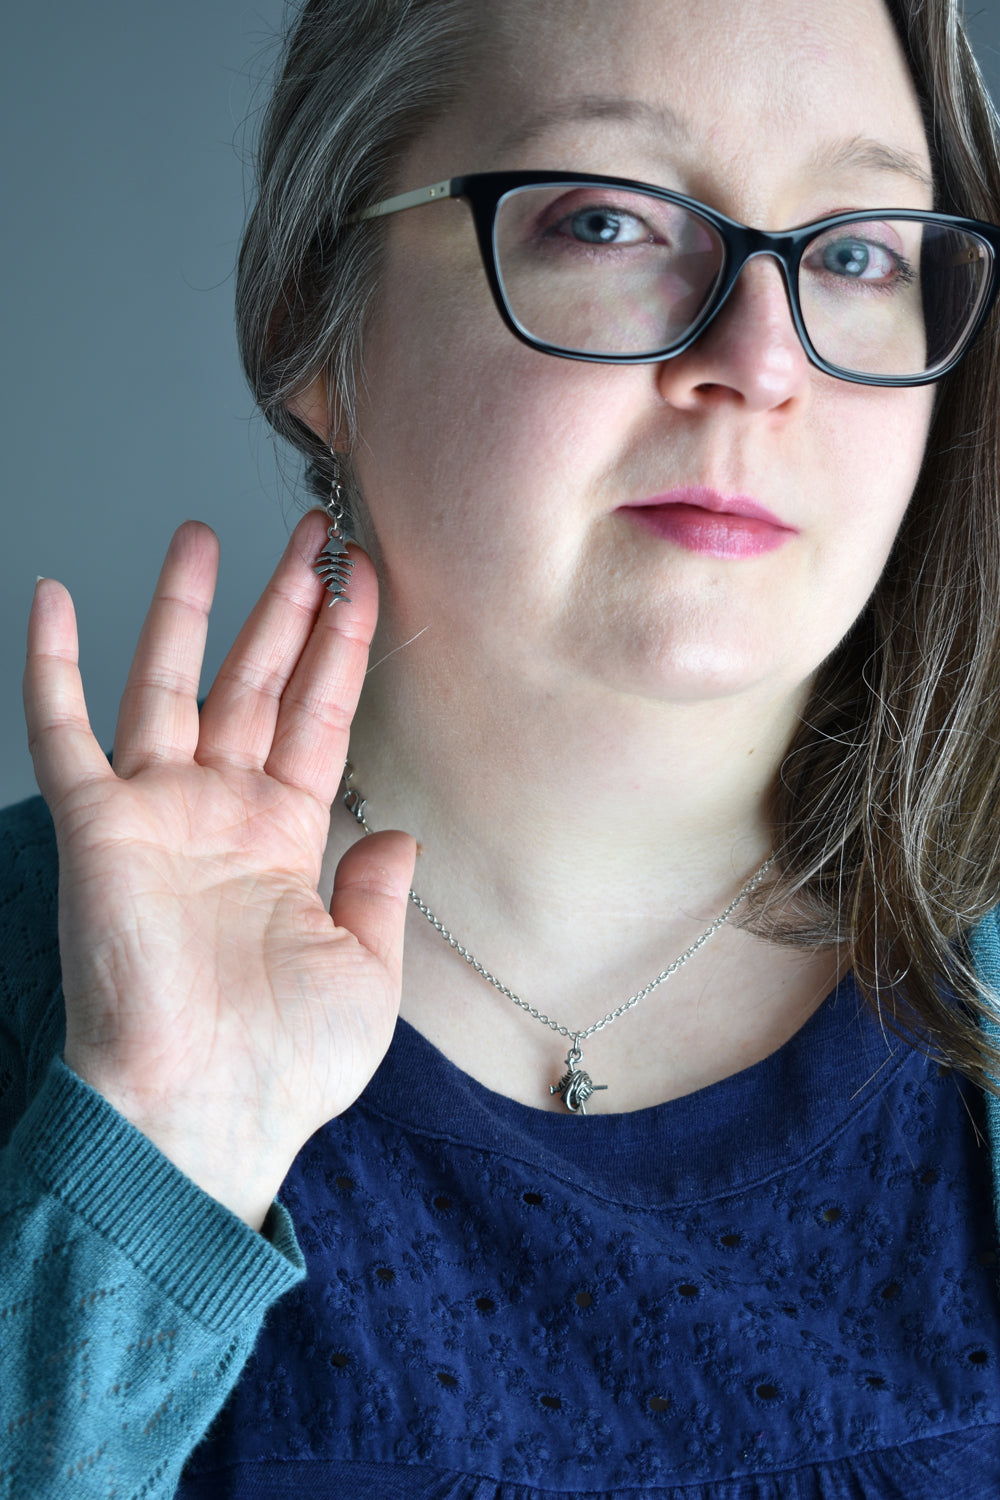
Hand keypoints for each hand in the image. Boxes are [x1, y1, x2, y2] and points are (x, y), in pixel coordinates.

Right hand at [23, 512, 414, 1227]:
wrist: (206, 1115)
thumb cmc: (284, 1064)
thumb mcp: (368, 976)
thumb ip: (378, 894)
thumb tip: (398, 835)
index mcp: (287, 841)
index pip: (321, 718)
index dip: (341, 649)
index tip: (363, 583)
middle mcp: (221, 814)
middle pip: (257, 682)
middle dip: (286, 605)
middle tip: (317, 533)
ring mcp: (158, 814)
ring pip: (171, 683)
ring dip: (186, 607)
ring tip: (207, 532)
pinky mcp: (98, 826)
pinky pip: (63, 732)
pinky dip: (52, 667)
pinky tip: (54, 598)